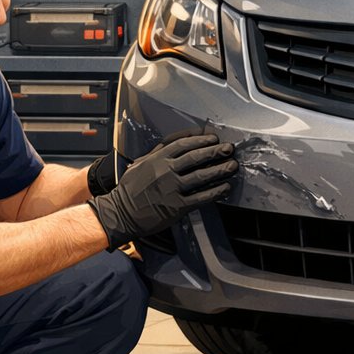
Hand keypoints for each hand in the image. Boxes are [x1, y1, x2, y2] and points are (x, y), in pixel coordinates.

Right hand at [88, 134, 236, 246]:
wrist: (120, 214)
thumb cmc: (129, 190)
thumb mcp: (139, 164)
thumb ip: (157, 153)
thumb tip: (173, 143)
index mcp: (157, 159)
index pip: (184, 145)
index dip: (201, 141)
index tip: (213, 139)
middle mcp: (166, 171)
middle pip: (196, 158)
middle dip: (215, 151)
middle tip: (229, 148)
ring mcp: (172, 189)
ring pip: (202, 176)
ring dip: (220, 170)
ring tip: (232, 166)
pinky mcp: (177, 207)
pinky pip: (201, 197)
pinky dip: (215, 192)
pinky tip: (225, 188)